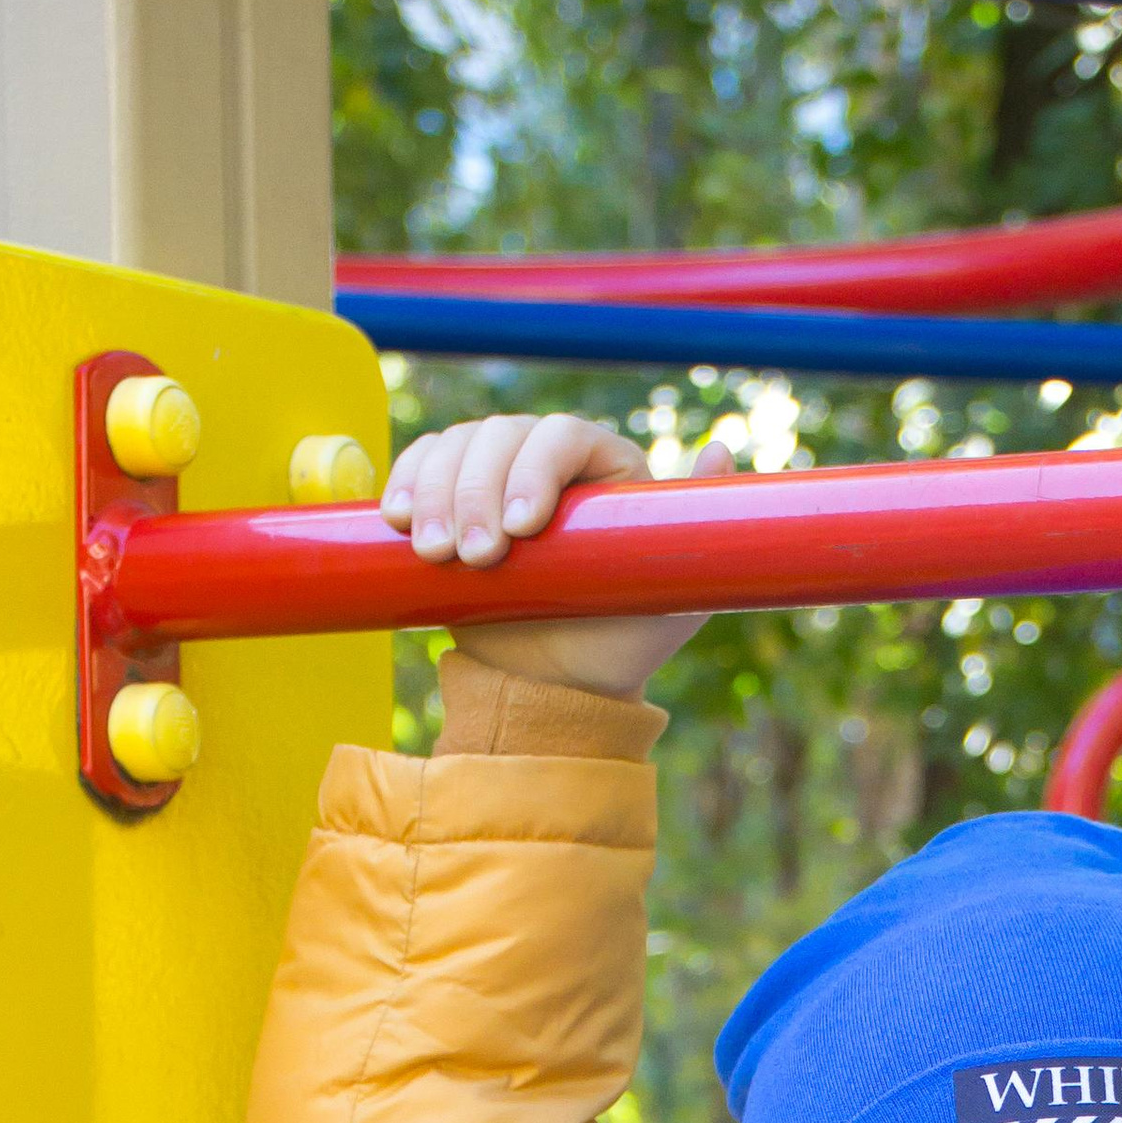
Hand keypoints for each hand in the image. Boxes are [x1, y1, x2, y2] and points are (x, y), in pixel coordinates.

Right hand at [379, 412, 734, 697]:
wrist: (560, 688)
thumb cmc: (622, 644)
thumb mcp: (677, 597)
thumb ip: (703, 528)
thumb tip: (724, 449)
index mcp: (605, 467)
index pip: (564, 436)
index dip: (535, 470)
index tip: (521, 529)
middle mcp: (549, 460)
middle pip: (501, 434)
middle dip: (477, 491)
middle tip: (476, 558)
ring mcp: (495, 475)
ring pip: (456, 446)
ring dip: (436, 493)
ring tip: (436, 555)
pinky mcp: (450, 497)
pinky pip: (420, 466)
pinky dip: (405, 485)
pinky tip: (397, 520)